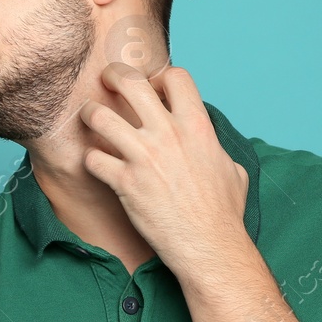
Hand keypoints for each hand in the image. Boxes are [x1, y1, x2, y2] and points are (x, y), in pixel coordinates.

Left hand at [78, 62, 250, 273]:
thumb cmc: (224, 213)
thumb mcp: (232, 169)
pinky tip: (97, 164)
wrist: (209, 246)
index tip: (152, 88)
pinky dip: (90, 159)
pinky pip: (92, 158)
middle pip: (130, 82)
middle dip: (113, 75)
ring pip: (99, 116)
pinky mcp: (124, 182)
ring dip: (90, 114)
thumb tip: (213, 146)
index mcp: (197, 126)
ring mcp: (144, 157)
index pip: (175, 77)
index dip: (160, 77)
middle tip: (107, 81)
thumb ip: (216, 148)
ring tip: (90, 119)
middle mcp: (168, 134)